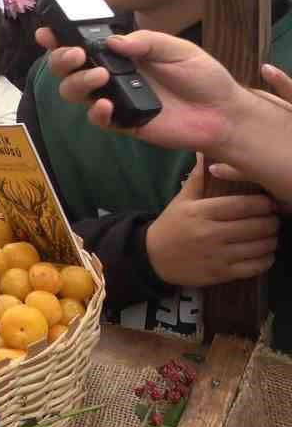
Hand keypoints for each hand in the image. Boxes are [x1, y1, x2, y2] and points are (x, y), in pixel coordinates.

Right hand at [35, 27, 258, 153]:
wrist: (222, 113)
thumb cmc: (202, 77)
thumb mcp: (178, 48)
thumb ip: (147, 42)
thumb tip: (113, 40)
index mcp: (121, 54)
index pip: (83, 43)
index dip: (59, 38)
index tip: (46, 33)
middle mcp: (111, 75)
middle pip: (68, 68)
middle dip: (61, 59)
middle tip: (76, 54)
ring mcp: (114, 99)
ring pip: (74, 93)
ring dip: (77, 82)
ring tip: (98, 76)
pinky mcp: (123, 122)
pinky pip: (97, 119)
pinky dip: (97, 113)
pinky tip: (108, 106)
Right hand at [145, 163, 278, 286]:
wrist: (153, 258)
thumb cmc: (171, 225)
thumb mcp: (181, 200)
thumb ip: (198, 178)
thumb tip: (205, 152)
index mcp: (201, 212)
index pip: (243, 205)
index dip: (263, 203)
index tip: (269, 201)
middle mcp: (210, 234)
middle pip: (257, 226)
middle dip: (272, 221)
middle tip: (273, 217)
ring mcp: (217, 256)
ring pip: (260, 246)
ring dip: (272, 239)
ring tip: (270, 234)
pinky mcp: (221, 274)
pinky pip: (256, 266)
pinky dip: (266, 259)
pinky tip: (264, 252)